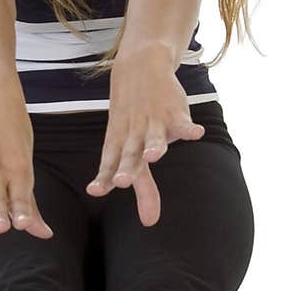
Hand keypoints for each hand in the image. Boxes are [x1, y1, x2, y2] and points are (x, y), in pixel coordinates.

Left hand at [85, 53, 204, 226]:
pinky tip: (196, 134)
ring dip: (154, 146)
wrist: (139, 67)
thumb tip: (149, 223)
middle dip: (127, 168)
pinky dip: (188, 128)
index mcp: (119, 142)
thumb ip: (141, 186)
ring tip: (155, 156)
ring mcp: (153, 122)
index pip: (110, 163)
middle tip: (122, 182)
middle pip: (130, 154)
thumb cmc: (131, 118)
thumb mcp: (130, 148)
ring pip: (153, 137)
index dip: (103, 177)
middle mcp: (134, 134)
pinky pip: (182, 122)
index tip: (95, 190)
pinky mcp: (174, 112)